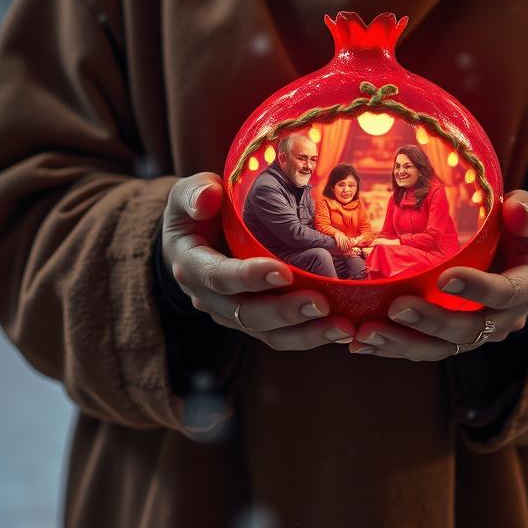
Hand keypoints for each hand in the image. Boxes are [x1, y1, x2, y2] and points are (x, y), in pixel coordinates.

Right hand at [162, 173, 354, 349]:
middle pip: (247, 314)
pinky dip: (310, 335)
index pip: (219, 277)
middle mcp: (209, 298)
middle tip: (322, 304)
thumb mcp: (186, 196)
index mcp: (192, 266)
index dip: (250, 278)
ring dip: (306, 334)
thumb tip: (209, 196)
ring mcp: (232, 314)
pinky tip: (341, 329)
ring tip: (341, 328)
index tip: (284, 273)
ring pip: (268, 334)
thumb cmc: (196, 212)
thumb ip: (194, 192)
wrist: (195, 241)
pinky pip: (281, 335)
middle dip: (286, 312)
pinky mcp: (253, 322)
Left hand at [347, 190, 527, 359]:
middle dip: (431, 322)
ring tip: (366, 334)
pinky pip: (421, 347)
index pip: (505, 293)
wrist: (514, 259)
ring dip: (402, 343)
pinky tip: (360, 343)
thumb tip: (517, 212)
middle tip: (396, 308)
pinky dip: (391, 347)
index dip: (478, 288)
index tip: (446, 277)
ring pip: (439, 348)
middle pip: (468, 330)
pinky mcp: (448, 338)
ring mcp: (474, 333)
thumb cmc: (519, 229)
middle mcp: (502, 319)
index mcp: (524, 288)